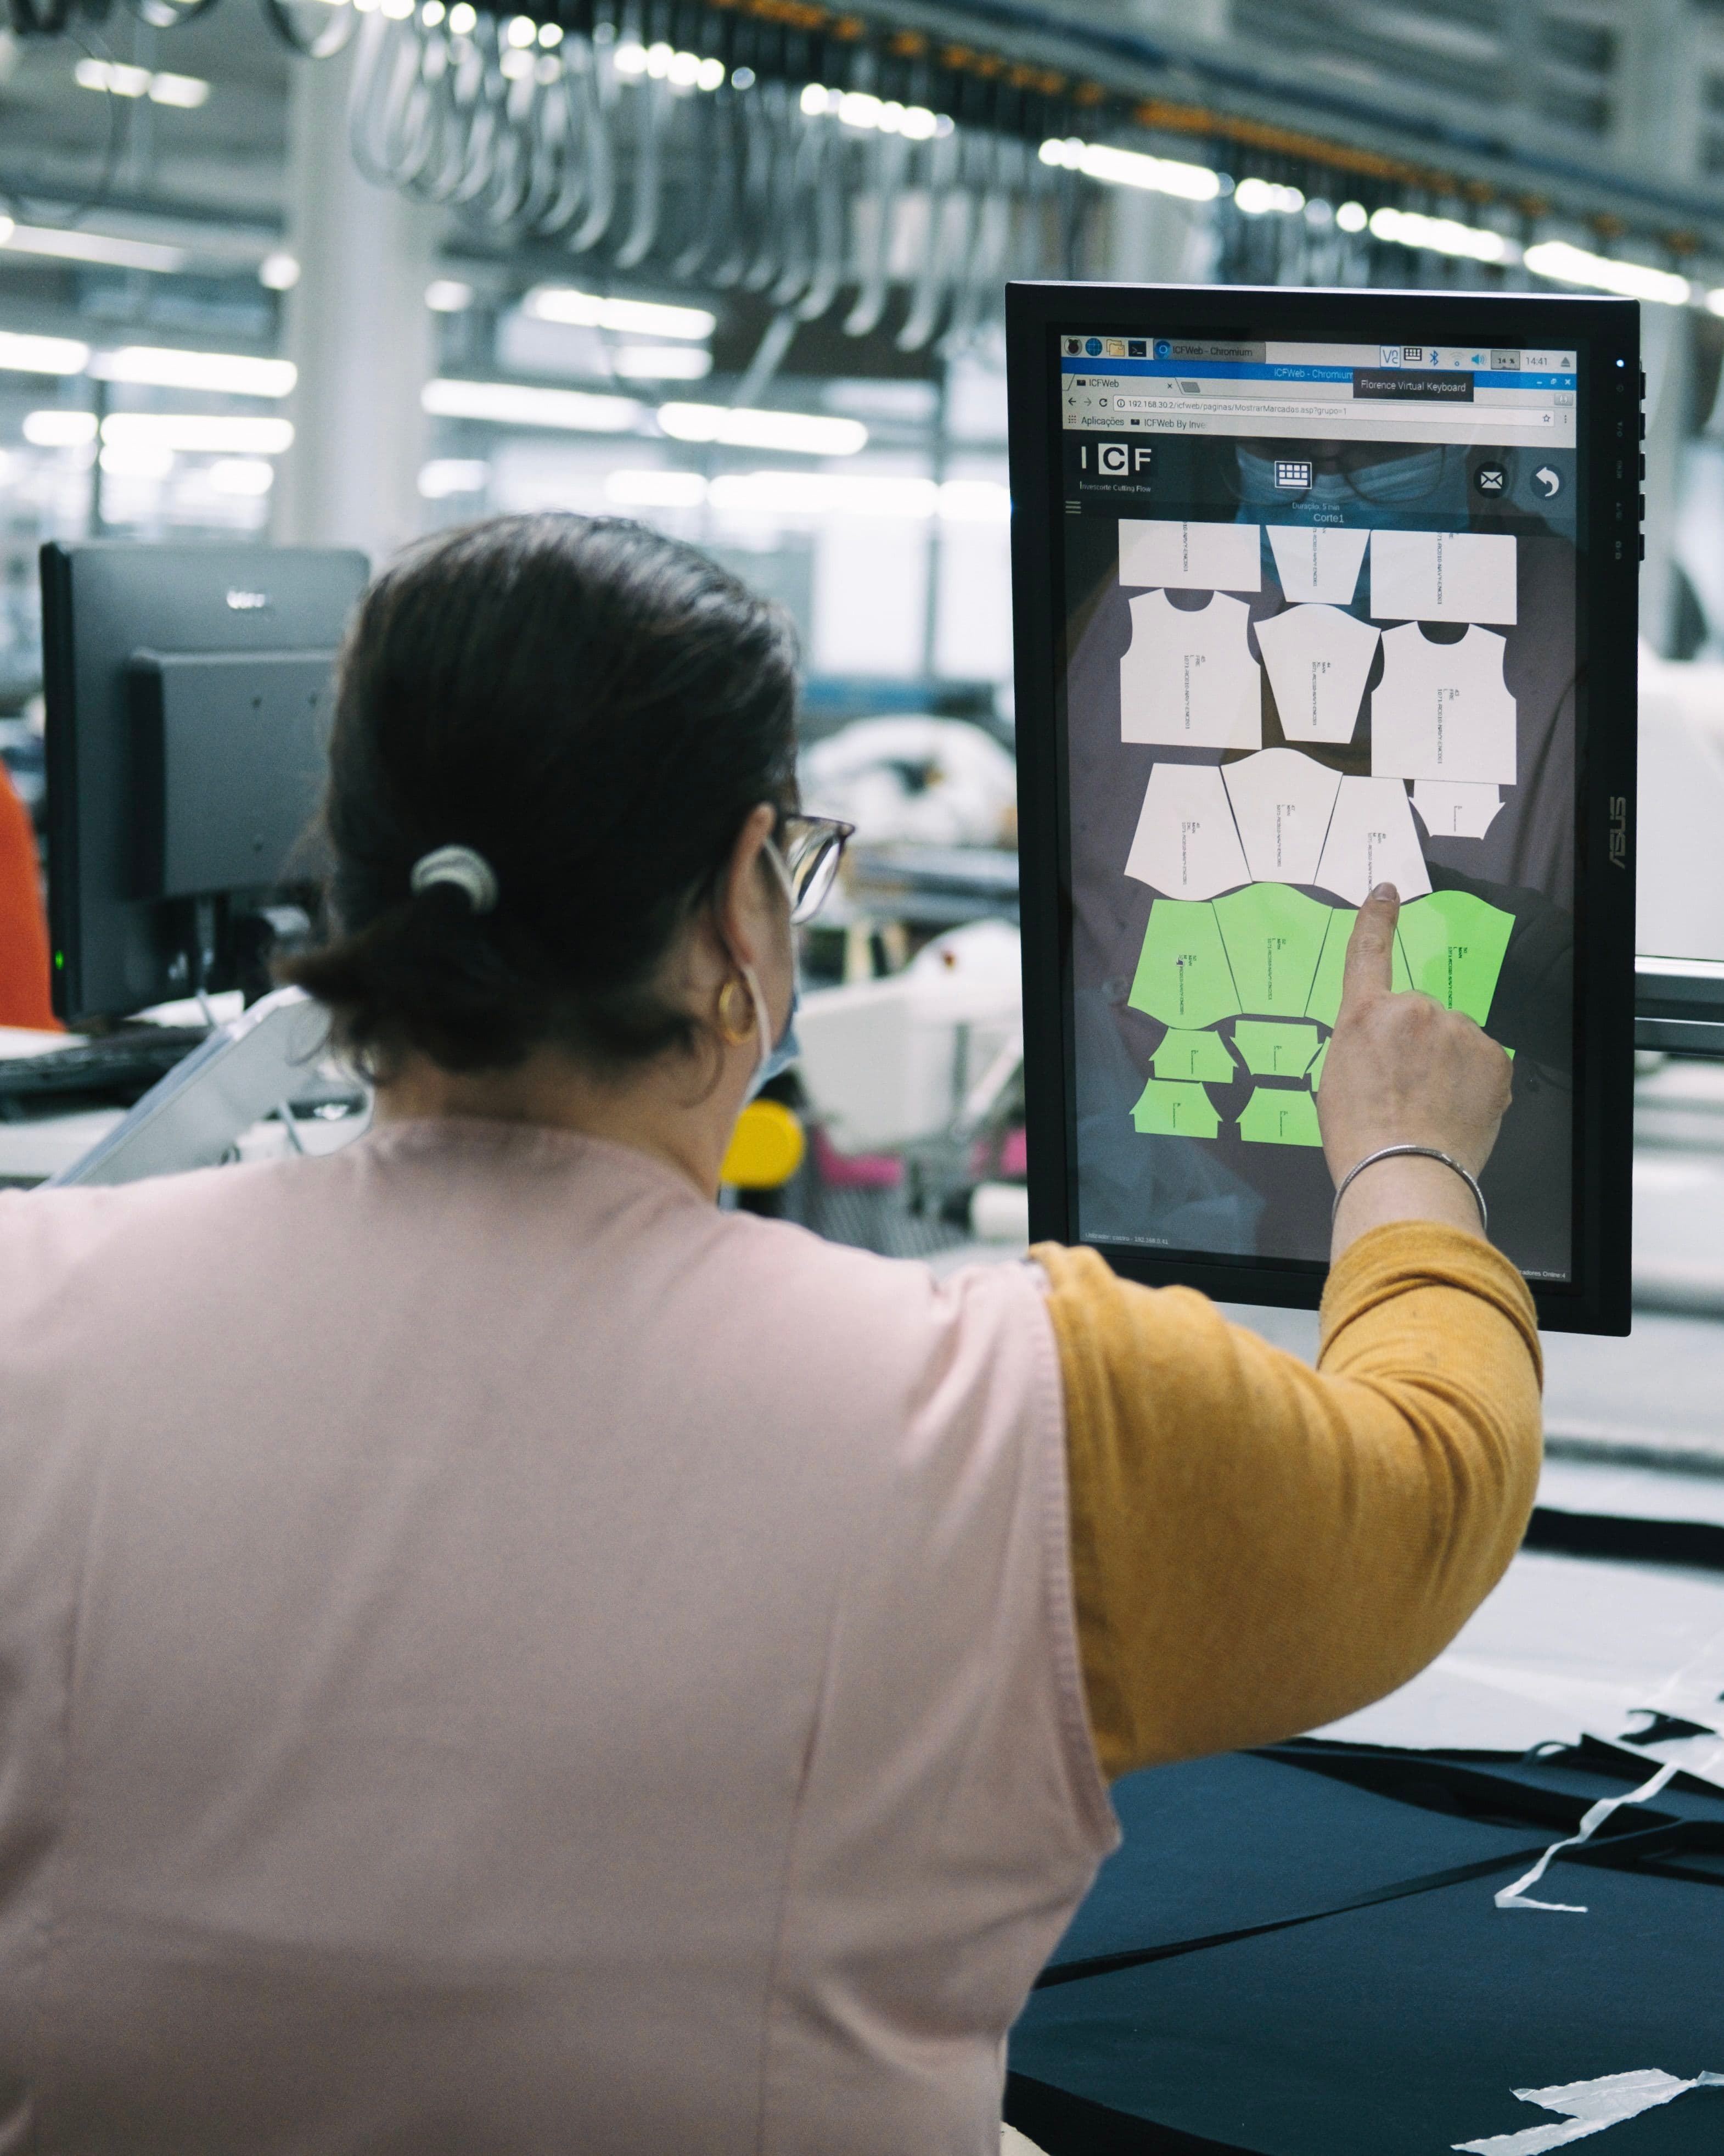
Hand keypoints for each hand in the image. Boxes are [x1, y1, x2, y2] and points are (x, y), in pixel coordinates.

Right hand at [1318, 885, 1511, 1238]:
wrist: (1405, 1174)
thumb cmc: (1361, 1138)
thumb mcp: (1338, 1080)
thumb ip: (1365, 1045)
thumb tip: (1391, 1048)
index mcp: (1364, 1016)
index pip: (1369, 953)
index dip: (1377, 919)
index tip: (1387, 893)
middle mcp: (1413, 1011)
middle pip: (1420, 1017)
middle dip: (1418, 1045)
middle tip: (1405, 1093)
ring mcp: (1458, 1032)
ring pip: (1454, 1040)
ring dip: (1447, 1065)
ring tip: (1430, 1110)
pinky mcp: (1493, 1057)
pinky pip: (1482, 1061)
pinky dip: (1474, 1083)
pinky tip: (1455, 1111)